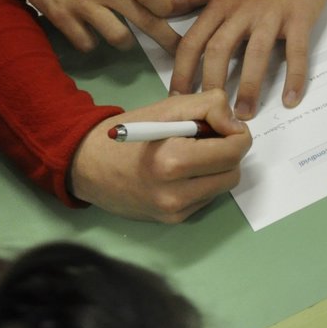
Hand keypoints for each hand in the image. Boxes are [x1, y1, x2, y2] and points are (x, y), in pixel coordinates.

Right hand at [17, 0, 179, 53]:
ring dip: (124, 41)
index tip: (169, 14)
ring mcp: (83, 5)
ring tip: (121, 35)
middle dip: (166, 39)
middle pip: (146, 22)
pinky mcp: (62, 18)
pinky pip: (87, 43)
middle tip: (176, 50)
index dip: (168, 9)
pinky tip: (90, 32)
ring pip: (119, 39)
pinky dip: (91, 41)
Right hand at [69, 90, 251, 222]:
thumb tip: (236, 125)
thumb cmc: (130, 131)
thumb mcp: (169, 107)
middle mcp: (175, 193)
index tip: (224, 125)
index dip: (238, 134)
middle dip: (229, 152)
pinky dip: (204, 182)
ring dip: (218, 168)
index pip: (233, 152)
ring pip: (223, 187)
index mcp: (172, 161)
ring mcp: (174, 211)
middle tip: (209, 138)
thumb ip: (209, 107)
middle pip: (233, 172)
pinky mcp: (173, 220)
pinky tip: (182, 171)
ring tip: (193, 153)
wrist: (88, 165)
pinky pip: (207, 199)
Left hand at [167, 0, 326, 118]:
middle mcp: (243, 11)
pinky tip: (291, 99)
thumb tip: (165, 7)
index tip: (177, 94)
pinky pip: (296, 53)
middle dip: (211, 82)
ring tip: (245, 114)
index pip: (194, 40)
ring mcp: (272, 16)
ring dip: (249, 87)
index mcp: (222, 4)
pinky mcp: (299, 20)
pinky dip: (295, 78)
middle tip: (210, 110)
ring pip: (255, 55)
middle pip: (219, 50)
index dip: (182, 69)